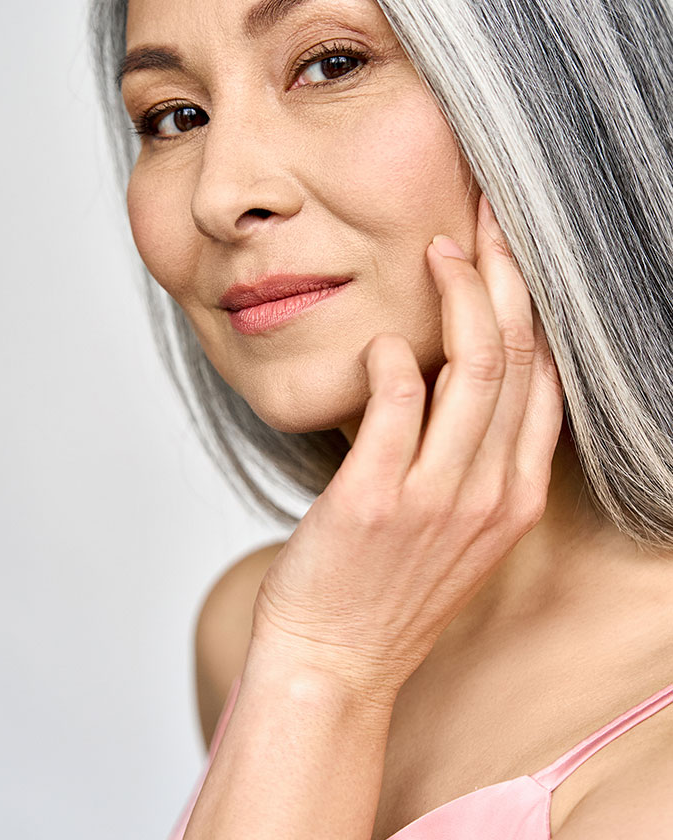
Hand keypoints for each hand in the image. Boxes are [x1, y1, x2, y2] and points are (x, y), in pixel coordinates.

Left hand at [250, 192, 564, 701]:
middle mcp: (489, 493)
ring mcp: (436, 499)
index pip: (545, 378)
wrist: (333, 661)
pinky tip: (380, 338)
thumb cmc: (384, 585)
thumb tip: (445, 373)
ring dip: (457, 295)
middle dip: (506, 274)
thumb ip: (465, 454)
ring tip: (436, 250)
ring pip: (473, 369)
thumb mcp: (453, 525)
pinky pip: (397, 406)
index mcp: (514, 495)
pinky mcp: (375, 501)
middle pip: (517, 356)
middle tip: (484, 216)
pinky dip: (392, 361)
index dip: (533, 304)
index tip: (512, 251)